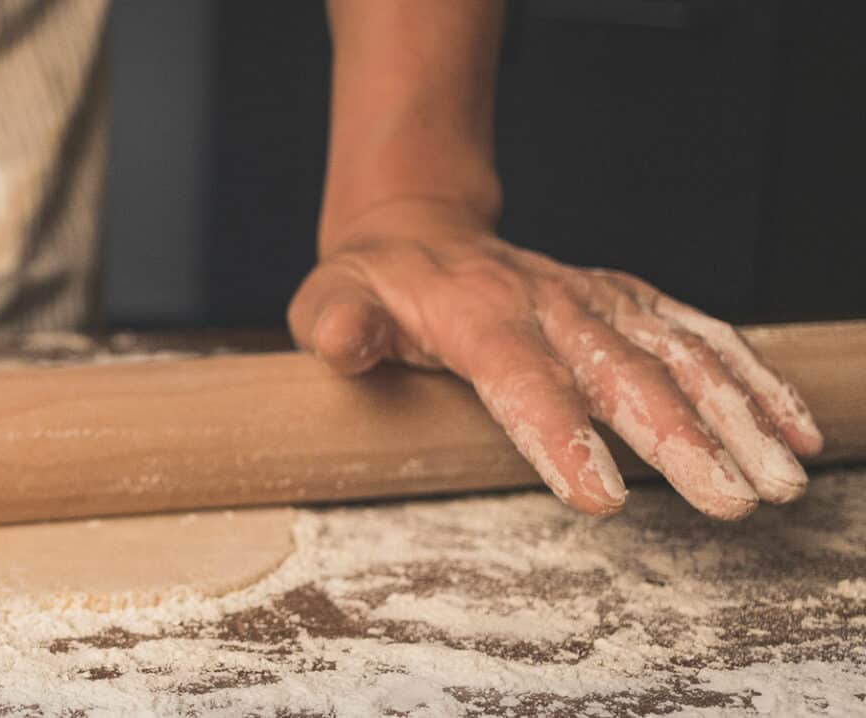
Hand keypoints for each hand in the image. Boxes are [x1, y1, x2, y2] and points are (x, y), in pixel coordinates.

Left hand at [288, 203, 821, 518]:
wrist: (418, 232)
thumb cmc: (371, 286)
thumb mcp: (328, 299)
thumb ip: (336, 324)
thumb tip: (343, 342)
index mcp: (478, 316)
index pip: (524, 381)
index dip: (562, 436)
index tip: (602, 500)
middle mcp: (552, 304)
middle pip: (623, 375)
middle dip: (681, 440)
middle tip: (731, 500)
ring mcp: (601, 301)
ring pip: (680, 356)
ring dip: (737, 416)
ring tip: (782, 478)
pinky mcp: (634, 304)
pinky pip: (703, 336)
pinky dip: (753, 378)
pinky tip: (797, 429)